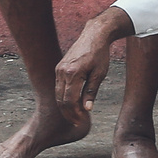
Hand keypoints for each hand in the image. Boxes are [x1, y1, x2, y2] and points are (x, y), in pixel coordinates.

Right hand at [55, 8, 135, 123]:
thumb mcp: (100, 74)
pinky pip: (58, 87)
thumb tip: (87, 109)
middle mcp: (62, 72)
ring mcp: (58, 69)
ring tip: (76, 115)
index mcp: (73, 73)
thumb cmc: (100, 54)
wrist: (94, 35)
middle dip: (69, 113)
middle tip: (78, 122)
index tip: (82, 121)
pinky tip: (72, 103)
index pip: (70, 101)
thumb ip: (91, 92)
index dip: (75, 113)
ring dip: (65, 107)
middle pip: (61, 100)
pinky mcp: (59, 68)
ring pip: (57, 94)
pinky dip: (63, 97)